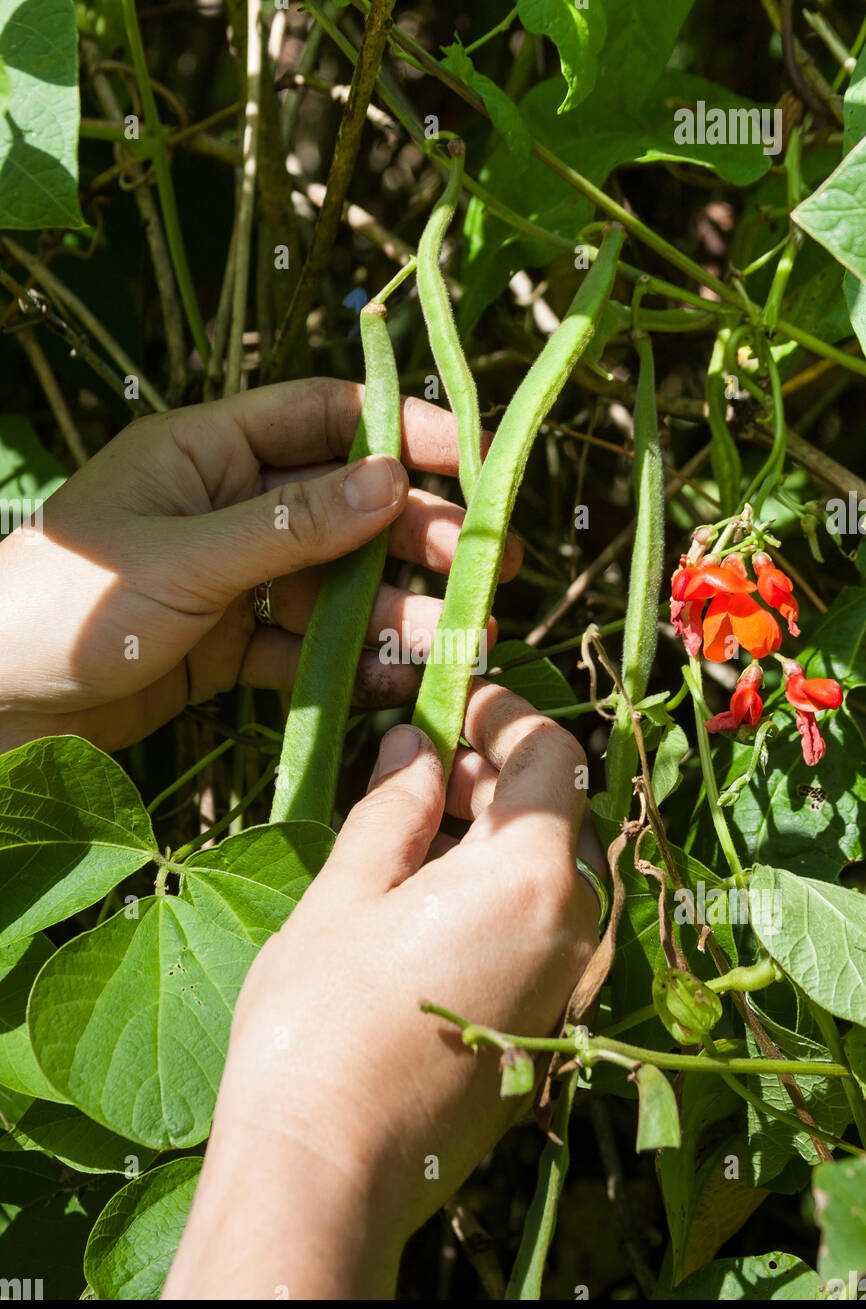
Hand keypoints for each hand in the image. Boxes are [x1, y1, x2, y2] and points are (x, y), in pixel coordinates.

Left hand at [0, 380, 518, 751]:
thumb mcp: (185, 559)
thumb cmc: (65, 607)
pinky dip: (348, 666)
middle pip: (343, 508)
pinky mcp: (227, 648)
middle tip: (487, 569)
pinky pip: (302, 649)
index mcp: (205, 451)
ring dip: (394, 612)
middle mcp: (226, 508)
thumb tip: (392, 480)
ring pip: (332, 586)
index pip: (320, 417)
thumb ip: (290, 526)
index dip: (399, 431)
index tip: (472, 460)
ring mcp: (230, 581)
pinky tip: (397, 684)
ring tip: (459, 640)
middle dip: (415, 537)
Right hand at [163, 683, 599, 1299]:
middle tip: (422, 765)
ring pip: (553, 876)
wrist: (328, 1170)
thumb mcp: (348, 893)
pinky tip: (429, 906)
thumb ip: (395, 808)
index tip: (456, 702)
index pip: (553, 755)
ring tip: (417, 833)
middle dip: (497, 774)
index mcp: (531, 876)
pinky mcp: (546, 1032)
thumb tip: (416, 747)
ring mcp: (566, 987)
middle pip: (560, 815)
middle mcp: (573, 929)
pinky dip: (501, 895)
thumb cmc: (321, 1022)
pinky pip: (543, 933)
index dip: (506, 714)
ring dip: (497, 836)